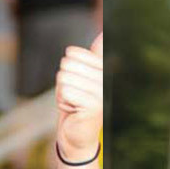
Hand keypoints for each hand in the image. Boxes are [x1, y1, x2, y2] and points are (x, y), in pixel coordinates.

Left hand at [56, 33, 102, 161]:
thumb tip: (103, 34)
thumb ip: (93, 56)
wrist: (76, 134)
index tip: (76, 82)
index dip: (66, 67)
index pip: (73, 53)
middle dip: (63, 81)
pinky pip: (66, 92)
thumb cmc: (77, 103)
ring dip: (63, 92)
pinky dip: (63, 101)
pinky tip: (73, 110)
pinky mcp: (94, 106)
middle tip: (73, 95)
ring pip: (65, 78)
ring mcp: (102, 92)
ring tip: (73, 103)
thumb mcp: (83, 77)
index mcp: (104, 68)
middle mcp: (106, 79)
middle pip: (67, 64)